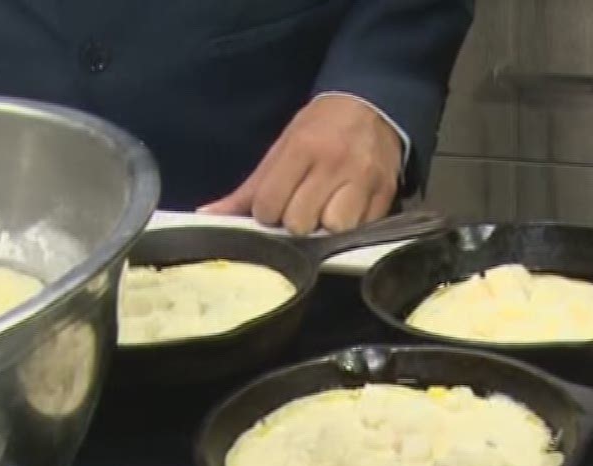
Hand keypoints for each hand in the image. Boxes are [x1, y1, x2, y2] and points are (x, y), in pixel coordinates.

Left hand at [198, 94, 400, 234]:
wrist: (373, 107)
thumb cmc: (321, 130)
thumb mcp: (282, 148)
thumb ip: (249, 189)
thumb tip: (207, 217)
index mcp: (302, 148)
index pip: (270, 205)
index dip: (268, 212)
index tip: (276, 203)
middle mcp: (333, 163)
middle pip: (299, 223)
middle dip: (296, 222)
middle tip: (302, 207)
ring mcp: (362, 180)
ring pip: (333, 229)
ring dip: (325, 228)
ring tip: (325, 211)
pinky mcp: (385, 194)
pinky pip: (361, 230)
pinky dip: (351, 228)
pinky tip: (347, 211)